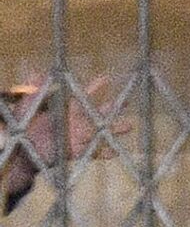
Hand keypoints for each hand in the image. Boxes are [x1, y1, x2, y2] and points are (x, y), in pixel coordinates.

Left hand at [2, 77, 122, 202]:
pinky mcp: (76, 152)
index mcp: (65, 110)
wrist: (23, 149)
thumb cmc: (23, 126)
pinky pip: (94, 153)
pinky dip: (105, 153)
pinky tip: (116, 152)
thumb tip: (39, 73)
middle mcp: (75, 123)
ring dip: (115, 130)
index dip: (95, 88)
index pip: (83, 97)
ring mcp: (78, 138)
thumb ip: (34, 90)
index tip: (107, 79)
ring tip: (129, 125)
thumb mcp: (28, 105)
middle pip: (98, 114)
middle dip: (113, 108)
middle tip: (128, 101)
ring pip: (101, 132)